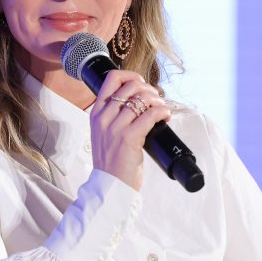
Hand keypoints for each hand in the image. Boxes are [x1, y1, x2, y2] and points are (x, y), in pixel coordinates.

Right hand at [88, 70, 170, 190]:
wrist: (110, 184)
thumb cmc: (111, 161)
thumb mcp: (103, 133)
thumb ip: (112, 117)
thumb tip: (136, 101)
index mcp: (96, 113)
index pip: (111, 79)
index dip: (130, 75)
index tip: (141, 83)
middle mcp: (103, 117)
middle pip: (130, 85)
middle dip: (148, 88)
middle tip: (155, 99)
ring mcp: (115, 127)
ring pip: (142, 98)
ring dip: (158, 101)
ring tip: (162, 109)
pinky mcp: (129, 138)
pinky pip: (150, 115)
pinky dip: (162, 112)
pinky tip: (165, 116)